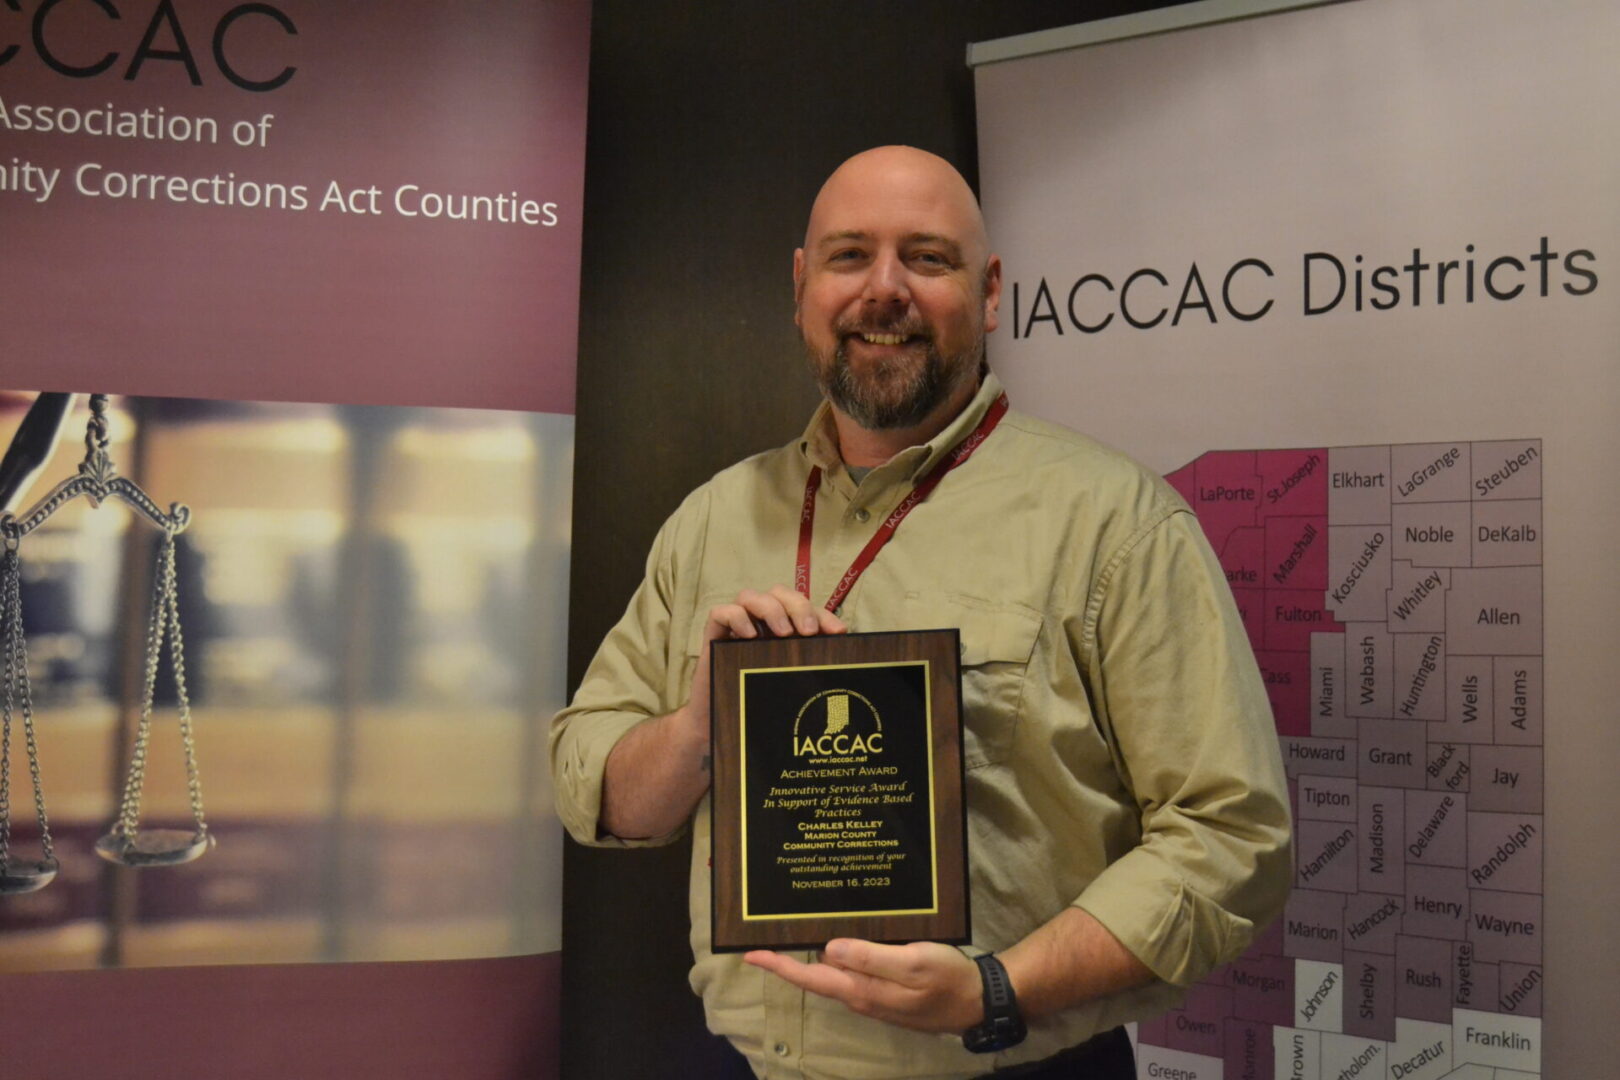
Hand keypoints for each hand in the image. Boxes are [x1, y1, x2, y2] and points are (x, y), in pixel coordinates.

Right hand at [685, 585, 846, 723]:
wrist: (719, 727)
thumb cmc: (759, 704)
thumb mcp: (791, 683)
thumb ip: (810, 668)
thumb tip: (845, 659)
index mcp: (783, 630)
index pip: (805, 609)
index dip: (823, 615)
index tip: (838, 632)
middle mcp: (760, 622)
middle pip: (779, 593)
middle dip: (798, 606)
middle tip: (808, 630)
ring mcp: (736, 627)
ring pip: (750, 596)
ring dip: (771, 609)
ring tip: (783, 633)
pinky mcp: (713, 635)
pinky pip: (720, 612)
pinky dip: (737, 617)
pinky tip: (750, 635)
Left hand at [744, 939, 983, 1033]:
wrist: (979, 1001)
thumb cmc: (947, 979)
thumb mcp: (912, 963)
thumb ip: (871, 957)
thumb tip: (829, 949)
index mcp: (862, 990)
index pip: (811, 977)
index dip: (779, 966)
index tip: (750, 953)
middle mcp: (862, 996)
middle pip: (818, 976)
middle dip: (791, 958)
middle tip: (770, 932)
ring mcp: (876, 995)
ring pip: (837, 972)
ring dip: (816, 954)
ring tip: (798, 929)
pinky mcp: (889, 990)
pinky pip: (856, 971)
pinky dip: (843, 955)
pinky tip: (843, 938)